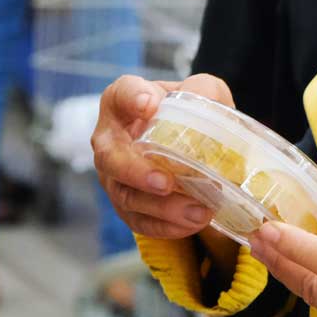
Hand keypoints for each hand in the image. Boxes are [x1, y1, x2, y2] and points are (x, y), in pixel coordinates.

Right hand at [92, 73, 235, 238]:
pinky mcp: (126, 205)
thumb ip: (204, 91)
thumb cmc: (188, 112)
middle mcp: (110, 140)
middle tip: (166, 183)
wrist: (190, 146)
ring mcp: (114, 176)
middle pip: (110, 157)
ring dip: (161, 207)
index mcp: (123, 103)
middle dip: (136, 173)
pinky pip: (138, 220)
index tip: (149, 105)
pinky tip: (192, 223)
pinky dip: (166, 225)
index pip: (121, 95)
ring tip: (197, 210)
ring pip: (125, 196)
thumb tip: (206, 101)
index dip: (131, 99)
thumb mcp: (201, 92)